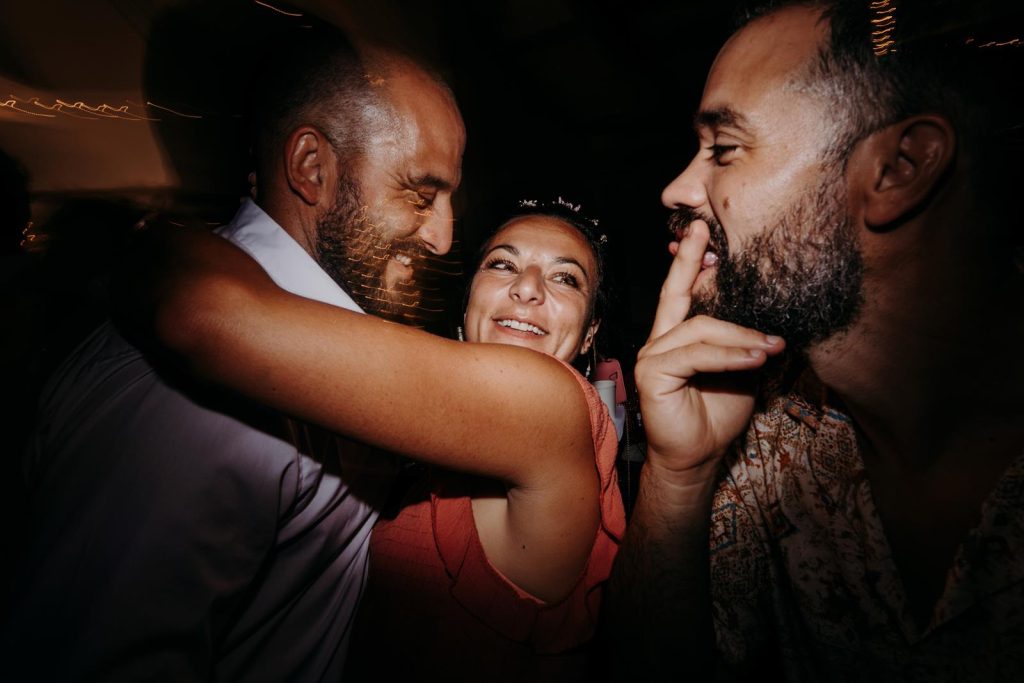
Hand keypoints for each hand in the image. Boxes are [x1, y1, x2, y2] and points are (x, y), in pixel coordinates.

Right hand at [635, 220, 784, 480]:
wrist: (698, 458)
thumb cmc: (717, 417)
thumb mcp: (742, 371)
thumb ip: (746, 343)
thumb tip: (774, 317)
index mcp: (677, 338)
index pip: (684, 294)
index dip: (691, 262)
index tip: (704, 234)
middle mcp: (660, 341)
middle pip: (676, 293)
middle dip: (688, 259)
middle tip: (701, 230)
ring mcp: (653, 356)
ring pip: (700, 328)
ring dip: (741, 335)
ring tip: (772, 345)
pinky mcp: (653, 374)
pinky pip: (696, 355)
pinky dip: (729, 355)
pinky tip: (756, 358)